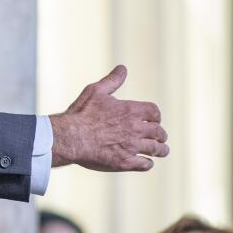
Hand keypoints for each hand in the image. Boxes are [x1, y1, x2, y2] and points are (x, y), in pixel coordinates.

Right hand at [48, 65, 168, 170]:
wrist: (69, 137)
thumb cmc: (80, 114)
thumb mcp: (96, 91)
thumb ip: (112, 80)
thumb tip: (122, 68)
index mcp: (130, 110)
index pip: (154, 112)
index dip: (156, 117)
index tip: (154, 120)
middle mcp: (135, 128)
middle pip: (158, 131)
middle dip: (161, 134)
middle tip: (160, 138)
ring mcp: (131, 146)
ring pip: (155, 149)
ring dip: (161, 150)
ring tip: (162, 151)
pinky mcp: (124, 162)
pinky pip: (145, 164)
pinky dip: (147, 163)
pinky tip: (146, 162)